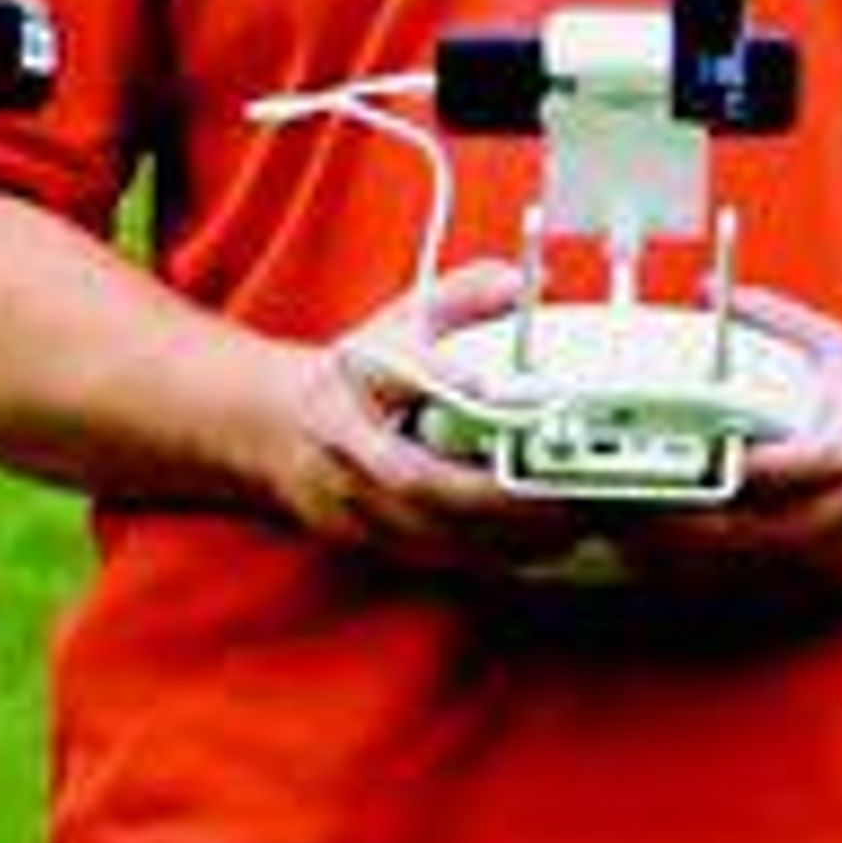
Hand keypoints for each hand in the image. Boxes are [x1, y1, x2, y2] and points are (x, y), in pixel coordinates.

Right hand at [257, 263, 602, 569]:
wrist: (273, 429)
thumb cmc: (352, 376)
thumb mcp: (399, 319)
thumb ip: (461, 296)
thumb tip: (518, 283)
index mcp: (353, 377)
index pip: (393, 373)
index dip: (437, 377)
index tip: (483, 386)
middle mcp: (346, 443)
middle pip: (417, 477)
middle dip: (493, 492)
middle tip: (560, 492)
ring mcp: (351, 498)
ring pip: (427, 531)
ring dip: (502, 536)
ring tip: (568, 526)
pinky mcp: (365, 539)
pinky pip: (432, 559)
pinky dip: (489, 559)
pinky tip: (539, 552)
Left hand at [602, 293, 841, 608]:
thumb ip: (776, 321)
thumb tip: (710, 294)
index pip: (823, 461)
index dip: (771, 468)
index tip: (719, 462)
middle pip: (783, 530)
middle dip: (704, 527)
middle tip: (640, 514)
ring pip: (773, 571)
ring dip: (701, 564)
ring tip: (638, 545)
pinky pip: (780, 597)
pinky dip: (725, 588)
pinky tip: (674, 574)